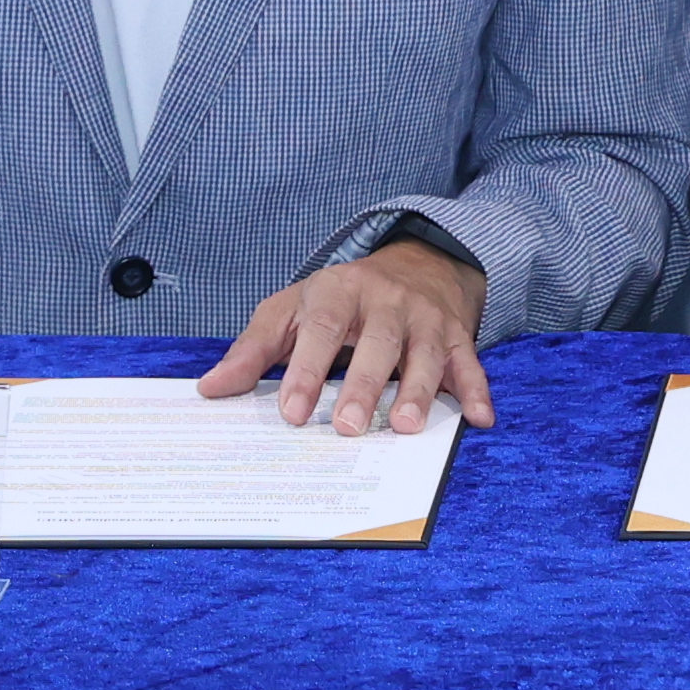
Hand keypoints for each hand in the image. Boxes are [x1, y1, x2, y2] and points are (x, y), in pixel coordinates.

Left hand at [202, 236, 493, 433]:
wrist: (418, 262)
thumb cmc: (342, 298)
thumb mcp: (293, 309)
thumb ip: (255, 349)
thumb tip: (210, 389)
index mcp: (340, 291)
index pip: (323, 328)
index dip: (307, 369)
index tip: (292, 411)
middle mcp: (387, 301)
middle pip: (378, 342)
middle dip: (364, 386)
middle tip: (348, 428)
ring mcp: (426, 318)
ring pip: (427, 354)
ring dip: (420, 391)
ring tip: (406, 427)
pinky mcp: (458, 334)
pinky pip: (470, 362)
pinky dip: (476, 389)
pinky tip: (479, 417)